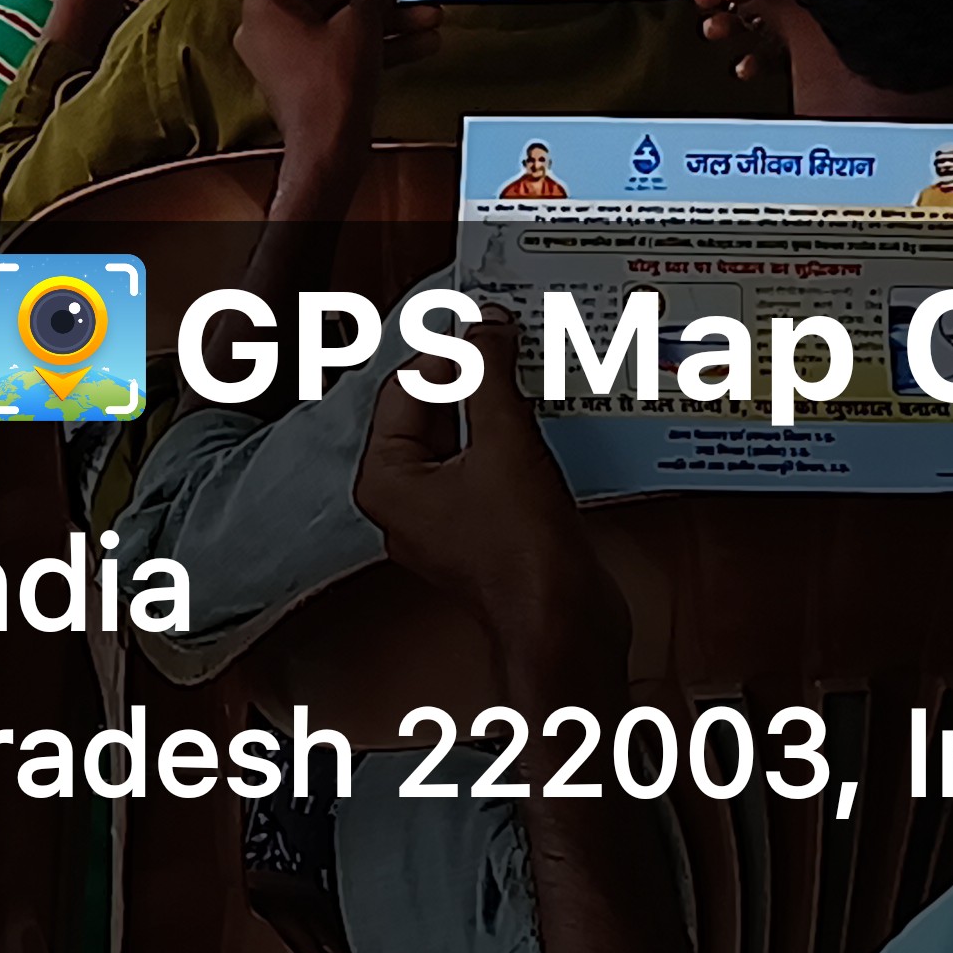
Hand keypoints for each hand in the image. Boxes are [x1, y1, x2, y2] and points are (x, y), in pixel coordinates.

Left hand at [233, 0, 417, 171]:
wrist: (328, 147)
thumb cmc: (330, 86)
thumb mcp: (359, 26)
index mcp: (268, 4)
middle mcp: (269, 27)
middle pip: (332, 0)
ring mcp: (286, 55)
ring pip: (343, 28)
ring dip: (387, 23)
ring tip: (428, 17)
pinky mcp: (306, 78)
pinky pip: (343, 51)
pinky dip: (377, 47)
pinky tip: (420, 43)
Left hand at [356, 357, 621, 688]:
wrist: (568, 625)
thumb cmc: (523, 556)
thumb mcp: (505, 445)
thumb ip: (489, 378)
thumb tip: (484, 329)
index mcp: (385, 480)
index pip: (406, 388)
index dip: (450, 354)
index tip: (489, 327)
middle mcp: (405, 500)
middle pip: (432, 412)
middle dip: (473, 378)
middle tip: (510, 342)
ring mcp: (445, 517)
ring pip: (465, 438)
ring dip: (497, 406)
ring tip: (529, 372)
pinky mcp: (484, 527)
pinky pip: (490, 465)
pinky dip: (513, 439)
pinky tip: (544, 418)